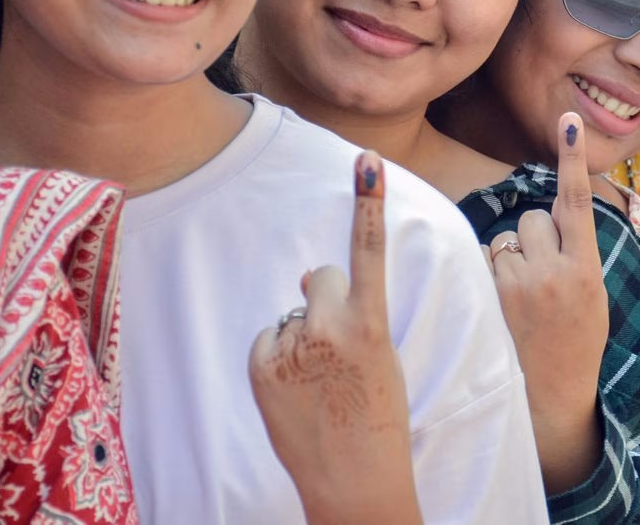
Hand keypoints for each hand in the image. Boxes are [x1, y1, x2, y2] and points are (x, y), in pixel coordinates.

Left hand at [248, 151, 421, 524]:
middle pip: (323, 279)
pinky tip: (295, 390)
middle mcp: (330, 328)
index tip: (367, 161)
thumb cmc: (374, 416)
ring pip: (295, 313)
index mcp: (371, 324)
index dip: (369, 203)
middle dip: (326, 302)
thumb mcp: (377, 357)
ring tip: (319, 384)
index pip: (369, 251)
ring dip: (302, 338)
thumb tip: (309, 275)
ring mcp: (293, 346)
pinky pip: (269, 338)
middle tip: (339, 352)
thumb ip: (350, 312)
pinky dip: (278, 358)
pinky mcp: (262, 364)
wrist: (354, 479)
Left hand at [485, 112, 608, 492]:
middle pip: (532, 219)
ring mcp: (516, 286)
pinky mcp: (488, 298)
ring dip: (511, 257)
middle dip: (534, 237)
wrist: (551, 396)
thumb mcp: (592, 297)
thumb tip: (550, 216)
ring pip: (507, 239)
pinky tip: (502, 304)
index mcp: (584, 270)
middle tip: (542, 277)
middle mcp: (551, 273)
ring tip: (522, 297)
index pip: (576, 204)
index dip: (572, 160)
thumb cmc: (575, 343)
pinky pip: (484, 261)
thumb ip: (575, 255)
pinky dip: (490, 273)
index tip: (568, 121)